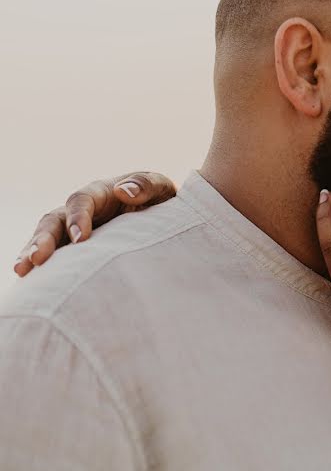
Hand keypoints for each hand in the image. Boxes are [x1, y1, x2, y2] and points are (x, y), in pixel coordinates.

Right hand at [13, 172, 176, 276]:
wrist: (167, 219)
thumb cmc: (161, 200)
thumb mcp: (160, 188)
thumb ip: (146, 185)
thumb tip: (124, 191)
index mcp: (100, 193)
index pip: (81, 201)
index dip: (77, 217)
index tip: (81, 239)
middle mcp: (82, 211)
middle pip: (54, 220)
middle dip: (43, 238)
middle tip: (35, 259)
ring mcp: (75, 231)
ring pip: (48, 239)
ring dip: (33, 253)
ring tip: (22, 270)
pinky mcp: (77, 251)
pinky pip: (56, 258)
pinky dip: (44, 269)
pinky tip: (33, 284)